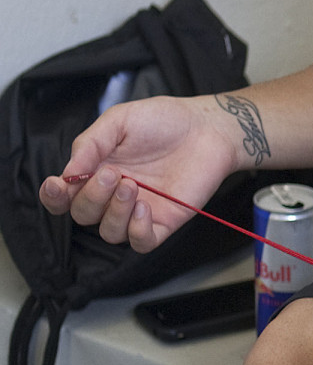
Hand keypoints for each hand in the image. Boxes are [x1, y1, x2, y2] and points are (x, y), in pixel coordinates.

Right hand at [38, 95, 241, 252]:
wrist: (206, 128)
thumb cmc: (163, 121)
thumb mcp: (118, 121)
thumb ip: (89, 144)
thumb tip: (66, 174)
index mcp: (96, 171)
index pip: (64, 197)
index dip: (53, 198)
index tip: (57, 185)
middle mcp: (113, 195)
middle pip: (83, 215)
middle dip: (91, 197)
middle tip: (113, 173)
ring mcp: (138, 211)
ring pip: (108, 232)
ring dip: (113, 212)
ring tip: (132, 185)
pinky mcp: (163, 222)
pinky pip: (141, 243)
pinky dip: (137, 230)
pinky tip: (144, 207)